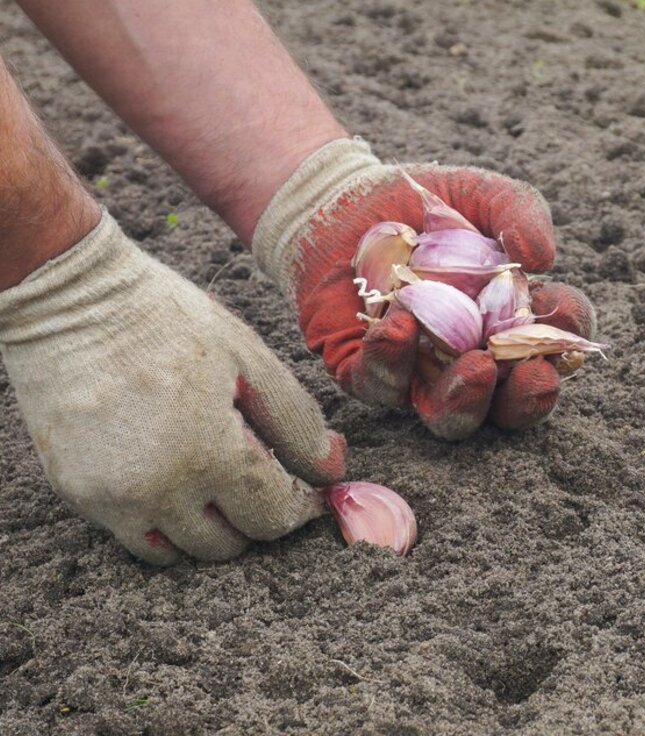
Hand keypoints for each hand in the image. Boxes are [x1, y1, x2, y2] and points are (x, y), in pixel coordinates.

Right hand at [0, 211, 344, 563]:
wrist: (72, 301)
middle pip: (229, 543)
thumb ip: (296, 419)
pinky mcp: (79, 494)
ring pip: (182, 552)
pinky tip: (175, 483)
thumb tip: (333, 468)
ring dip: (212, 528)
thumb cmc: (168, 320)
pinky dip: (167, 525)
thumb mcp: (248, 356)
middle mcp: (157, 489)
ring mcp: (111, 498)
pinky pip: (137, 540)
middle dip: (257, 517)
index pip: (271, 517)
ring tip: (218, 483)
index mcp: (207, 451)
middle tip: (260, 479)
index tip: (308, 494)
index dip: (300, 508)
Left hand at [253, 139, 595, 439]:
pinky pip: (381, 384)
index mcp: (506, 326)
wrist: (346, 201)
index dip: (564, 339)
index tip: (562, 313)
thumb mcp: (480, 196)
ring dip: (466, 399)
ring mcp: (416, 373)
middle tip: (531, 373)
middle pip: (505, 403)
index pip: (549, 348)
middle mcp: (466, 360)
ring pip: (445, 413)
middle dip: (526, 398)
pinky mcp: (366, 371)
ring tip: (478, 365)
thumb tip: (542, 257)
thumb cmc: (425, 206)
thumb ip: (519, 212)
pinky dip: (393, 360)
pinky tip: (401, 324)